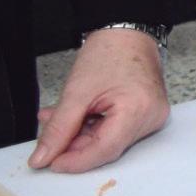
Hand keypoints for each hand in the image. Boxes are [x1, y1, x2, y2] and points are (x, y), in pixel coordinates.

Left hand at [28, 28, 167, 171]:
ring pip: (109, 140)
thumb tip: (43, 157)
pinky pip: (116, 130)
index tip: (51, 162)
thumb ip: (58, 129)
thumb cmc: (110, 52)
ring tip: (57, 119)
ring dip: (80, 135)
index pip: (105, 150)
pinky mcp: (146, 112)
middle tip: (50, 138)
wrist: (127, 33)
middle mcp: (152, 116)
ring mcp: (151, 115)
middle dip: (75, 146)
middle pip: (107, 147)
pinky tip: (76, 117)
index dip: (75, 161)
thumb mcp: (76, 92)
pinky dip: (93, 127)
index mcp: (139, 110)